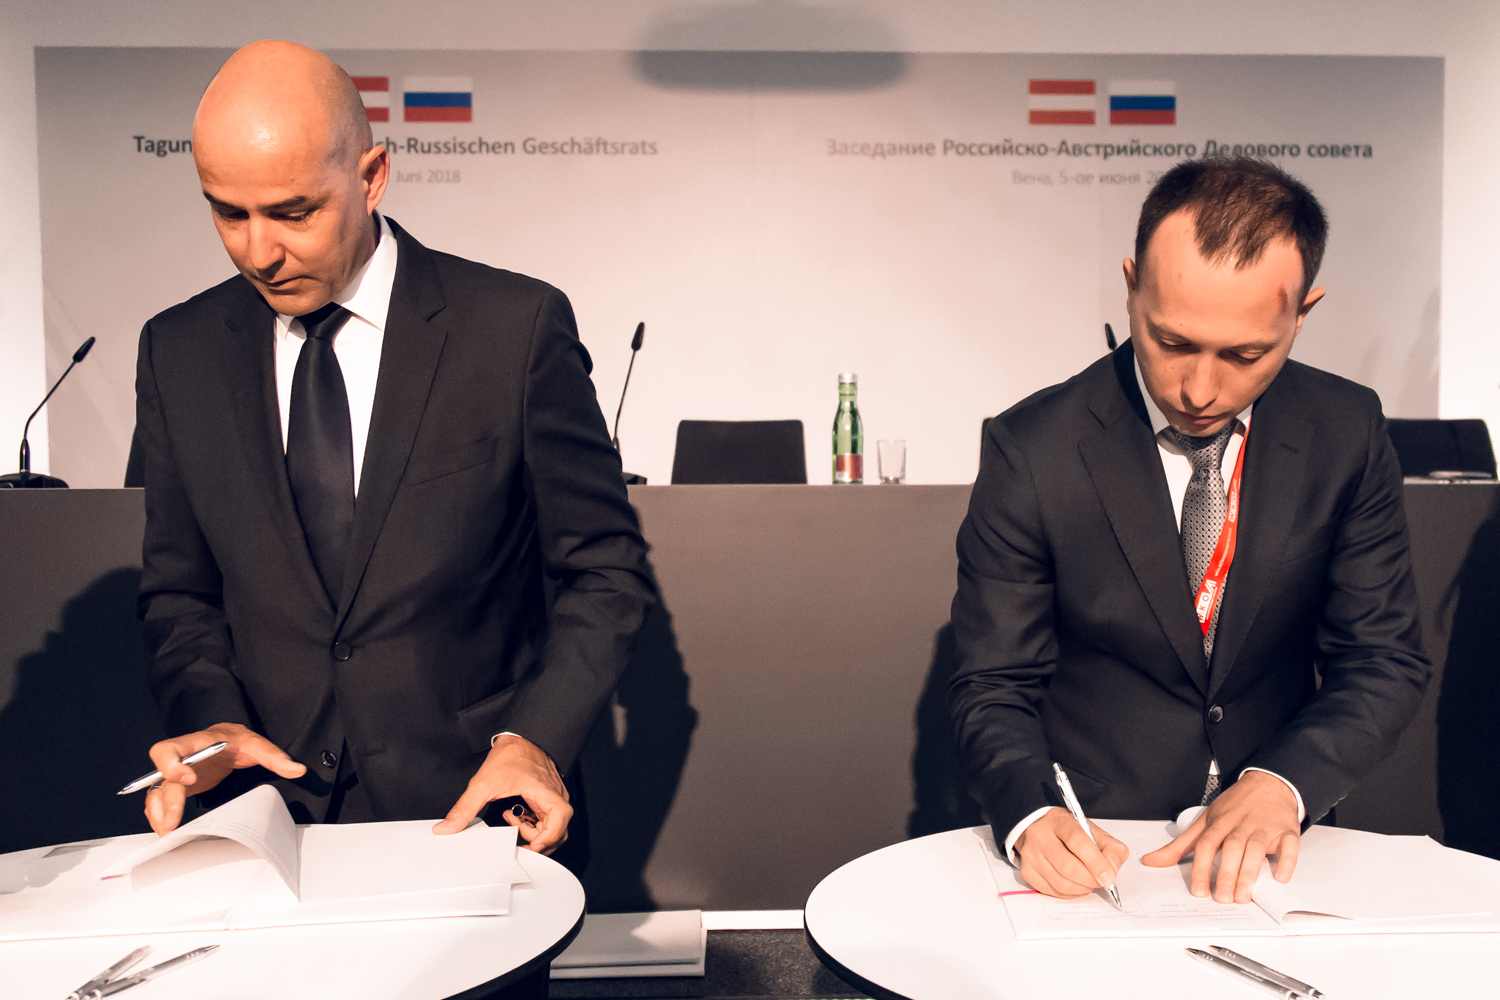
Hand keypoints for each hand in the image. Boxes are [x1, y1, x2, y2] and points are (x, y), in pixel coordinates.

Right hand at [144, 722, 305, 835]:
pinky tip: (169, 830)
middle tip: (173, 822)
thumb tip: (297, 770)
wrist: (228, 741)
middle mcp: (180, 760)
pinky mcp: (178, 790)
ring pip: (156, 793)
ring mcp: (176, 775)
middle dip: (166, 801)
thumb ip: (275, 755)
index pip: (168, 748)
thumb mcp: (257, 743)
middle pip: (161, 779)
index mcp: (196, 743)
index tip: (189, 779)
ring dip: (158, 813)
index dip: (171, 764)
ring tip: (168, 833)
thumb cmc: (237, 740)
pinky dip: (160, 816)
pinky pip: (160, 803)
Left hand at [432, 735, 571, 854]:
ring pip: (553, 829)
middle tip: (515, 842)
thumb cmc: (511, 754)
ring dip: (533, 834)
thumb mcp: (483, 783)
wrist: (520, 737)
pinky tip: (515, 815)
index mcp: (547, 794)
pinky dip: (532, 825)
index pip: (559, 825)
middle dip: (536, 843)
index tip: (526, 845)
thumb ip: (465, 808)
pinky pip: (547, 821)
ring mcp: (554, 798)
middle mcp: (555, 797)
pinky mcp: (548, 799)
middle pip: (558, 833)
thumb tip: (447, 828)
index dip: (545, 841)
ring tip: (512, 822)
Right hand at [1014, 807, 1129, 898]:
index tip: (1108, 877)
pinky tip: (1075, 884)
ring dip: (1082, 889)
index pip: (1077, 841)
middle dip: (1090, 880)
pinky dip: (1070, 893)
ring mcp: (1031, 855)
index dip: (1095, 862)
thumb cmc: (1069, 833)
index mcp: (1059, 821)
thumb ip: (1111, 848)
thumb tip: (1111, 871)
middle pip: (1068, 867)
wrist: (1040, 829)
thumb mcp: (1093, 832)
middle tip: (1101, 881)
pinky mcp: (1027, 871)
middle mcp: (1040, 836)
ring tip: (1089, 882)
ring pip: (1061, 883)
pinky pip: (1053, 892)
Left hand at [1140, 770, 1299, 902]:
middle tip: (1222, 898)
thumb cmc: (1234, 806)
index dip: (1201, 868)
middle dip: (1226, 874)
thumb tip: (1152, 861)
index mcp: (1218, 822)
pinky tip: (1280, 878)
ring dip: (1250, 873)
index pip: (1206, 845)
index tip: (1198, 890)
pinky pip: (1289, 845)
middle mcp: (1240, 824)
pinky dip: (1286, 861)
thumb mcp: (1204, 821)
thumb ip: (1180, 845)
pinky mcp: (1286, 830)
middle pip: (1231, 848)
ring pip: (1256, 849)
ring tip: (1243, 896)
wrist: (1268, 783)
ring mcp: (1264, 827)